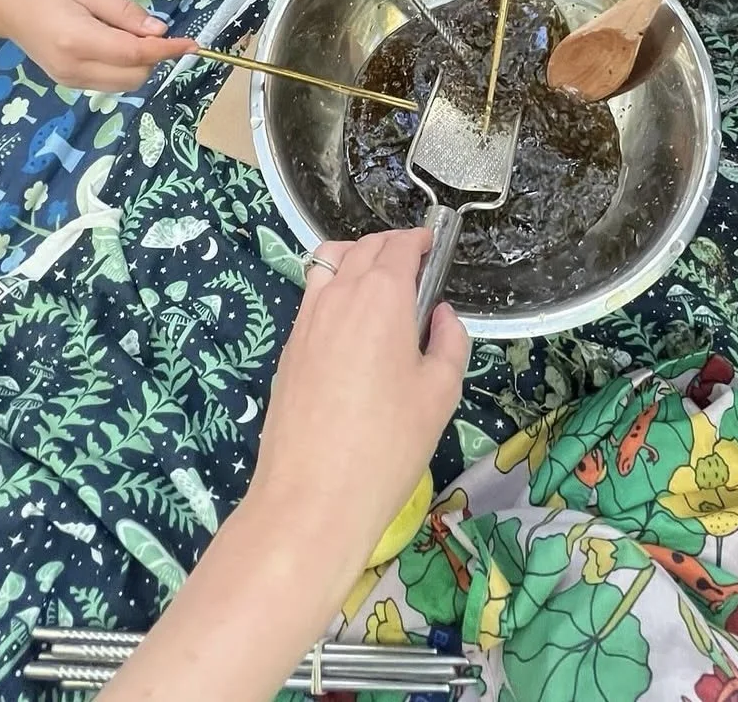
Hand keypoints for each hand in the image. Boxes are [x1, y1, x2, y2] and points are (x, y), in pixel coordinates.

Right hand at [0, 0, 196, 89]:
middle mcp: (74, 68)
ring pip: (125, 85)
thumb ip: (125, 10)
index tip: (192, 43)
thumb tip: (159, 31)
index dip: (168, 50)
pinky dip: (124, 69)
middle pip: (135, 77)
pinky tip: (114, 44)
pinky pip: (110, 83)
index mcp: (78, 40)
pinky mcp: (68, 84)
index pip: (135, 54)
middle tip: (149, 29)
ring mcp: (69, 81)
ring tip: (126, 33)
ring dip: (140, 65)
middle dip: (154, 57)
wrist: (3, 4)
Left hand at [250, 229, 468, 566]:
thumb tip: (442, 316)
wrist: (311, 496)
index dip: (419, 241)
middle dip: (391, 247)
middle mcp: (338, 294)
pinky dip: (333, 289)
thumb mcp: (440, 394)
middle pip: (363, 248)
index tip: (433, 247)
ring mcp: (306, 319)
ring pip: (329, 264)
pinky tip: (351, 326)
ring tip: (378, 286)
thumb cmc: (387, 444)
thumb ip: (450, 343)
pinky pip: (312, 296)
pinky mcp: (288, 347)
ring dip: (356, 260)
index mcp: (381, 296)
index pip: (400, 247)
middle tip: (414, 266)